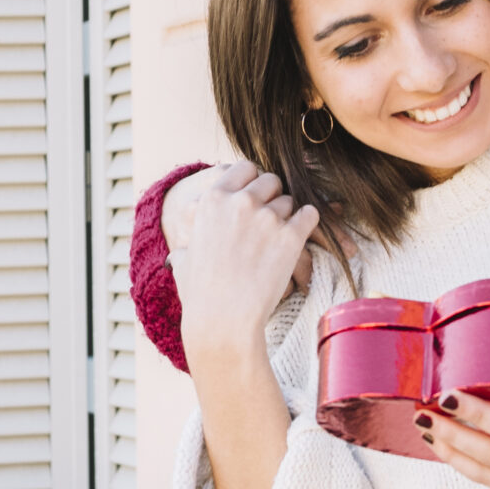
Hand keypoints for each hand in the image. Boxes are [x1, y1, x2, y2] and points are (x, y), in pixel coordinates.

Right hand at [165, 161, 343, 290]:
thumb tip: (179, 253)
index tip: (254, 198)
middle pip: (271, 181)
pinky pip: (310, 215)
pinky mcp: (291, 236)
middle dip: (272, 197)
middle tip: (268, 222)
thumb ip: (186, 247)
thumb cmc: (201, 295)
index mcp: (212, 199)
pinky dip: (307, 224)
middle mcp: (240, 201)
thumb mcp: (184, 261)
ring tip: (277, 242)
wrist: (223, 320)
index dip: (253, 182)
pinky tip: (299, 237)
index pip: (246, 167)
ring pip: (290, 202)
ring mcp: (267, 217)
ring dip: (287, 217)